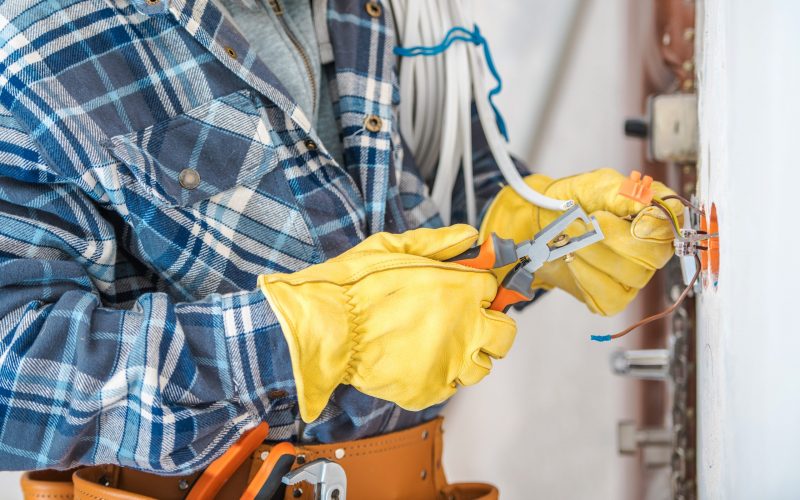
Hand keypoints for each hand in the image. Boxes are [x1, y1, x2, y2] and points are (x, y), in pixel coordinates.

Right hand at [258, 225, 516, 421]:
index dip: (480, 290)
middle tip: (468, 323)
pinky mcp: (430, 389)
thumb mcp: (394, 248)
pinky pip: (451, 388)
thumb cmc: (353, 287)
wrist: (324, 328)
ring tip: (441, 346)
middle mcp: (464, 327)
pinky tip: (419, 362)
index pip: (494, 289)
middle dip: (491, 327)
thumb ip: (437, 242)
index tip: (470, 292)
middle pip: (504, 334)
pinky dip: (440, 377)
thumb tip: (468, 236)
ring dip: (468, 356)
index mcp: (461, 289)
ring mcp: (449, 362)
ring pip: (482, 366)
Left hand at [480, 168, 681, 315]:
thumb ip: (622, 191)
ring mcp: (633, 276)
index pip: (672, 223)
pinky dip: (585, 276)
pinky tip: (572, 260)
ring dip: (593, 253)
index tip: (632, 213)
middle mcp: (650, 249)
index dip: (655, 222)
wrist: (542, 223)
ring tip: (571, 237)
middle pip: (652, 255)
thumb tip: (645, 202)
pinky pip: (609, 296)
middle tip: (586, 221)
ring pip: (630, 275)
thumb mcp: (597, 185)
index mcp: (653, 217)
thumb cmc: (574, 201)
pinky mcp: (613, 298)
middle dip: (613, 237)